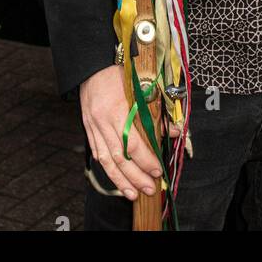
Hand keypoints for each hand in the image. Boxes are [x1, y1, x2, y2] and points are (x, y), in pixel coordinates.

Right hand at [80, 64, 160, 200]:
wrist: (90, 67)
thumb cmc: (119, 74)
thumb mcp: (139, 88)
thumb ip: (155, 112)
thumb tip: (172, 132)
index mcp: (117, 110)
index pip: (133, 143)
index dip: (146, 160)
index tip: (157, 170)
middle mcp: (103, 122)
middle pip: (120, 157)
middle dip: (135, 177)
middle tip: (149, 189)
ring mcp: (93, 127)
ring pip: (106, 160)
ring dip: (120, 180)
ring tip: (132, 194)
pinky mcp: (88, 129)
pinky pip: (97, 153)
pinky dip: (107, 168)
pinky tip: (117, 178)